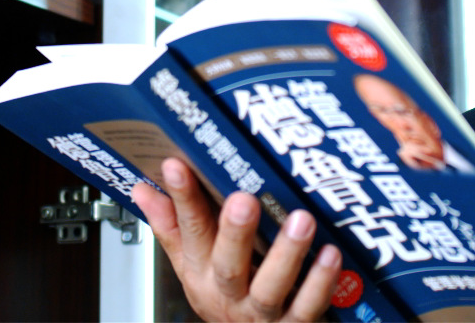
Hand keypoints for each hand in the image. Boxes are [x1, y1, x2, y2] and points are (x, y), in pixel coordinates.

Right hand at [131, 157, 342, 321]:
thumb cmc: (225, 297)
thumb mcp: (192, 265)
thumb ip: (171, 226)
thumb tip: (143, 189)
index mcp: (201, 271)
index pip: (188, 230)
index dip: (182, 199)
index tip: (177, 166)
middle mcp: (228, 294)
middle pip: (228, 265)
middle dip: (234, 232)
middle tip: (244, 199)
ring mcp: (261, 314)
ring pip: (270, 287)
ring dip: (287, 253)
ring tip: (302, 220)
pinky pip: (308, 305)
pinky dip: (320, 281)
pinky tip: (331, 254)